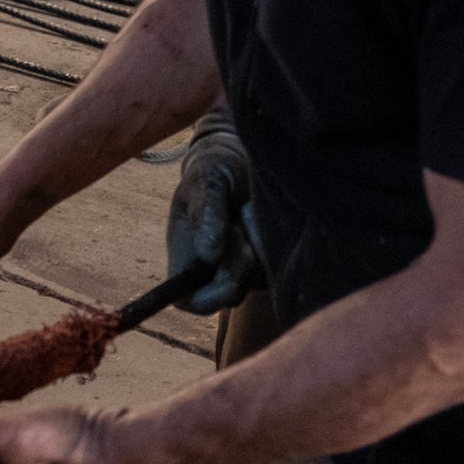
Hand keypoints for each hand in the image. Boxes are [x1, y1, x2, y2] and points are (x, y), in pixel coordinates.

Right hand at [165, 126, 262, 313]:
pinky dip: (274, 243)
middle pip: (232, 292)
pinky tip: (263, 217)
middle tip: (237, 219)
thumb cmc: (215, 171)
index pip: (192, 300)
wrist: (243, 163)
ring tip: (248, 210)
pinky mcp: (268, 264)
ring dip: (258, 245)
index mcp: (186, 262)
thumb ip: (205, 212)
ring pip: (258, 279)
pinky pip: (277, 266)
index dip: (209, 298)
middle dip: (240, 260)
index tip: (227, 273)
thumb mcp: (207, 180)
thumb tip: (208, 254)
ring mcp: (243, 270)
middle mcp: (213, 273)